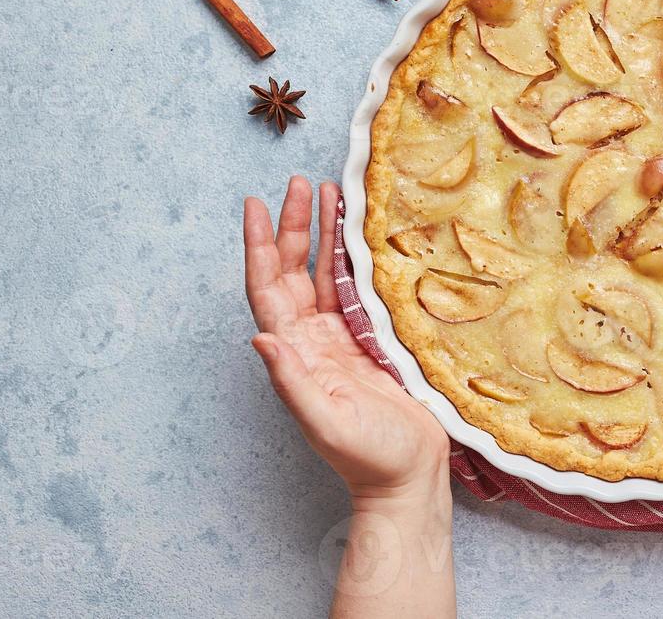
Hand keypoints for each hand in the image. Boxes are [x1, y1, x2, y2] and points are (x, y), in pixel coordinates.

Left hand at [243, 176, 448, 500]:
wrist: (408, 478)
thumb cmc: (369, 459)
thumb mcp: (326, 423)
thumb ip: (293, 383)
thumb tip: (260, 339)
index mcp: (296, 354)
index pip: (268, 290)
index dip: (259, 247)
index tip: (254, 206)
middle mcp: (312, 340)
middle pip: (292, 271)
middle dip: (292, 226)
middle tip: (297, 184)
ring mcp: (340, 338)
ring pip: (323, 274)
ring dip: (321, 234)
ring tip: (327, 192)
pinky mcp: (370, 341)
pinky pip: (355, 289)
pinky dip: (352, 257)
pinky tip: (360, 234)